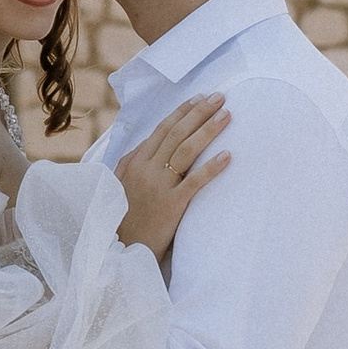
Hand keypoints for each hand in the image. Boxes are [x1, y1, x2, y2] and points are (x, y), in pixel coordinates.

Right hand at [115, 94, 230, 257]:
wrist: (119, 251)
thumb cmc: (123, 218)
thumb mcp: (119, 184)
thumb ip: (132, 162)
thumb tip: (148, 143)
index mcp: (135, 162)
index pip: (162, 129)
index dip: (182, 112)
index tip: (199, 98)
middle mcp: (146, 169)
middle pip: (177, 134)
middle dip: (199, 112)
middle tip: (220, 97)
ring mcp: (158, 186)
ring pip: (186, 150)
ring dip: (208, 130)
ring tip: (226, 116)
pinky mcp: (171, 205)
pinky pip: (194, 181)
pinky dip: (211, 167)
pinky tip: (228, 156)